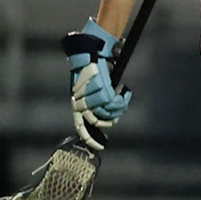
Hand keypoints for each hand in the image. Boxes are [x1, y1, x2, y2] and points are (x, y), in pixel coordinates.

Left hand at [63, 18, 128, 150]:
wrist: (92, 52)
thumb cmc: (92, 68)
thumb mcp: (90, 86)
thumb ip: (94, 99)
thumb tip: (107, 113)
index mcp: (76, 102)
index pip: (80, 125)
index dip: (90, 138)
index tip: (100, 147)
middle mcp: (81, 101)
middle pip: (99, 120)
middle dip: (112, 118)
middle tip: (119, 108)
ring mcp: (90, 96)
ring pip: (109, 111)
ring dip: (119, 105)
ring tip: (122, 95)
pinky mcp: (100, 89)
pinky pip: (115, 102)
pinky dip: (122, 99)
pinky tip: (125, 91)